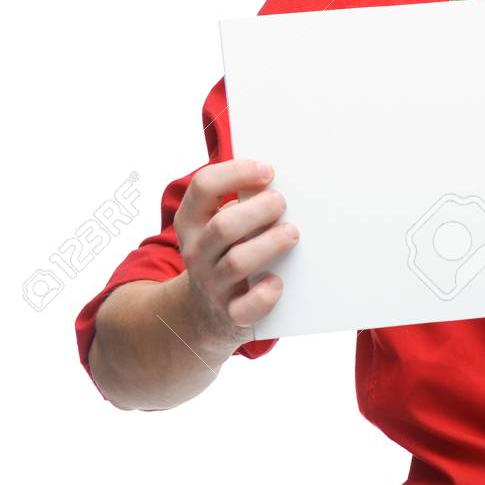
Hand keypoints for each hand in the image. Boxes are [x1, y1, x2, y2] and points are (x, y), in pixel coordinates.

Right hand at [174, 158, 298, 349]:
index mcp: (192, 222)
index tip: (267, 171)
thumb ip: (240, 202)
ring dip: (269, 244)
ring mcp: (213, 284)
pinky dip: (265, 295)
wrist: (202, 313)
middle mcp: (198, 252)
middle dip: (258, 210)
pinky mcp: (232, 313)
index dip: (236, 173)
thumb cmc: (224, 254)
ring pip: (238, 262)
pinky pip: (247, 307)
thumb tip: (277, 181)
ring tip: (291, 233)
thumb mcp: (218, 225)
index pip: (203, 186)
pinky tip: (276, 281)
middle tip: (281, 203)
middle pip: (223, 226)